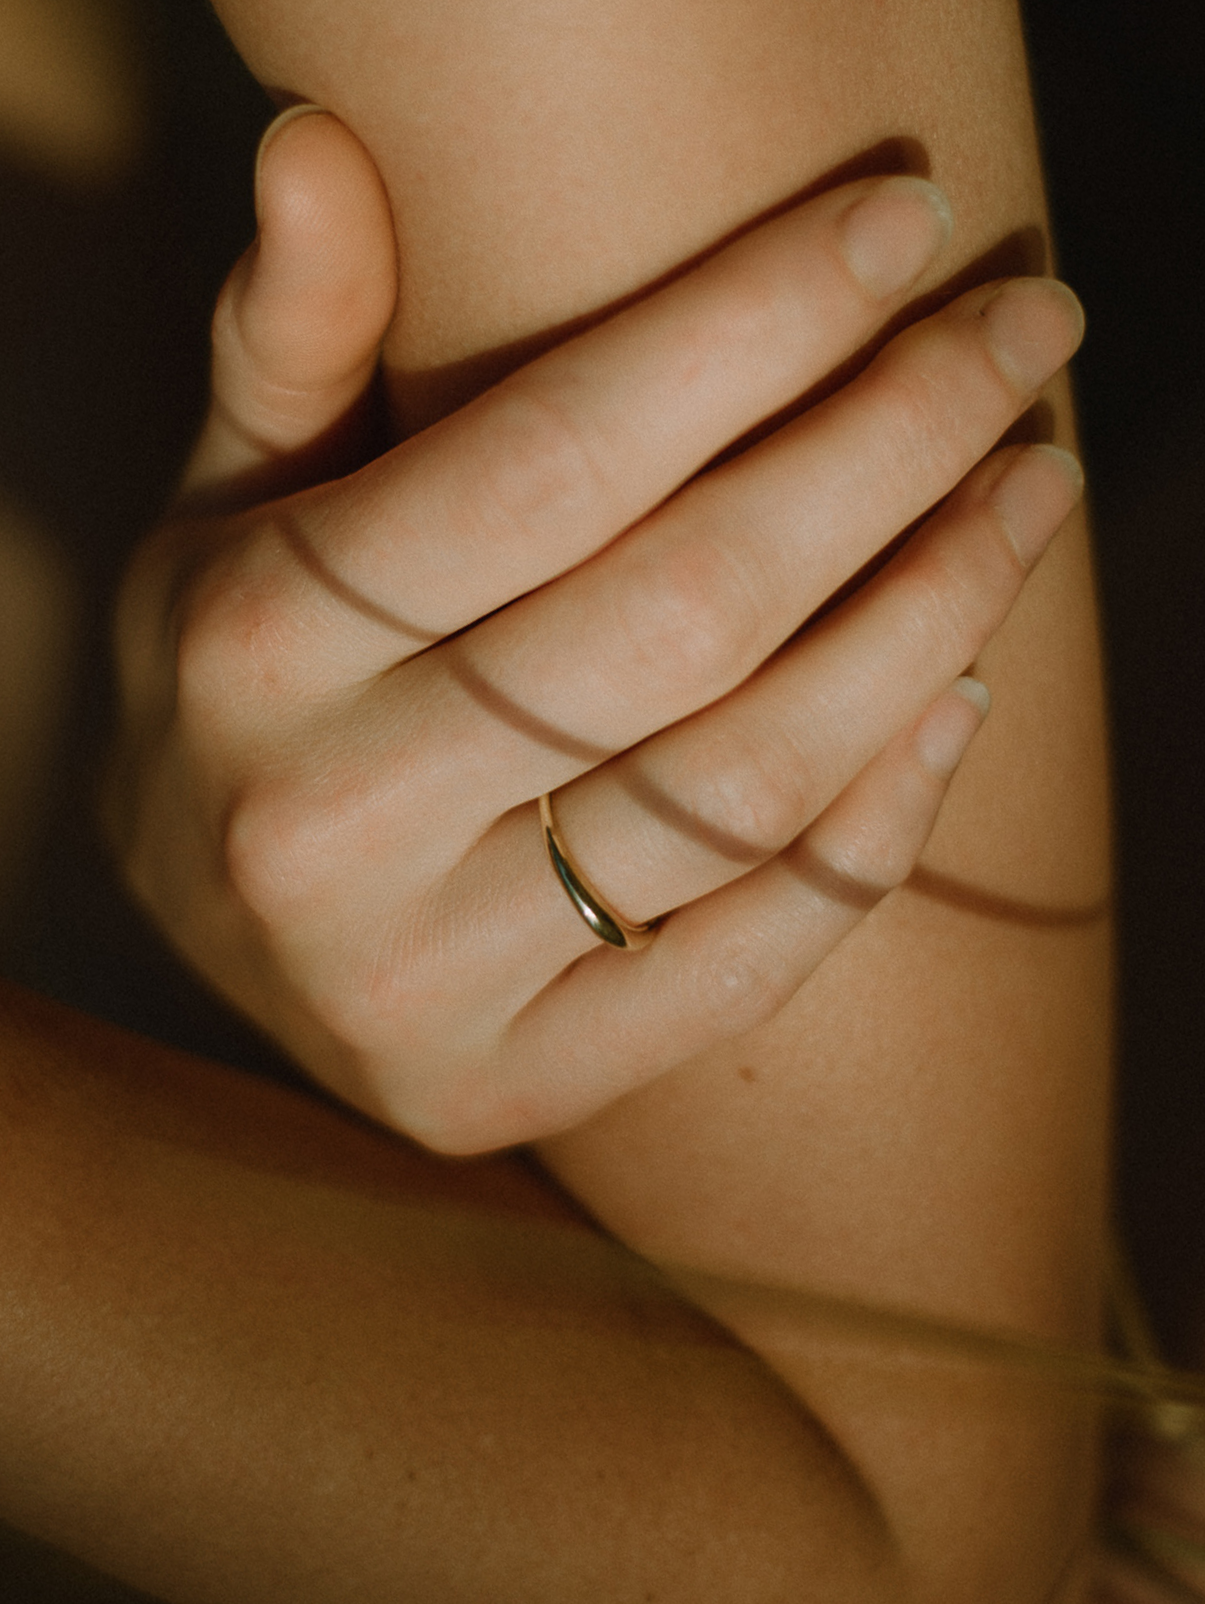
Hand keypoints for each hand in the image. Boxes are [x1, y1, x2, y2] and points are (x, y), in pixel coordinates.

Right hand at [111, 108, 1083, 1152]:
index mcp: (252, 644)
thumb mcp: (227, 503)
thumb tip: (321, 143)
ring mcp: (420, 980)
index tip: (902, 231)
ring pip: (745, 785)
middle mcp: (325, 824)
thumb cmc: (243, 678)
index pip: (555, 461)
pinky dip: (883, 826)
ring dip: (929, 620)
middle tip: (1017, 338)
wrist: (204, 923)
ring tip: (1024, 492)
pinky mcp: (509, 1082)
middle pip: (685, 614)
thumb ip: (286, 343)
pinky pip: (752, 954)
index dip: (754, 329)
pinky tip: (960, 697)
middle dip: (891, 449)